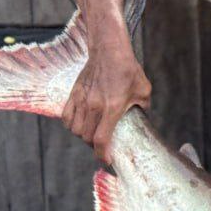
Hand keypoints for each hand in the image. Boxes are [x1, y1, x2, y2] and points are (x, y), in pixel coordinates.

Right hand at [61, 42, 150, 162]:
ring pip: (75, 129)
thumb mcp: (143, 91)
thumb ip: (142, 108)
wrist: (109, 50)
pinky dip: (71, 125)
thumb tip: (142, 119)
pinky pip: (66, 117)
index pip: (101, 139)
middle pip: (87, 137)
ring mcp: (82, 100)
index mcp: (112, 108)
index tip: (107, 161)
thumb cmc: (128, 69)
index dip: (102, 155)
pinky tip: (80, 125)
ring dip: (83, 137)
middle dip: (94, 147)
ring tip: (92, 136)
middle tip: (103, 147)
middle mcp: (94, 106)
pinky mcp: (74, 94)